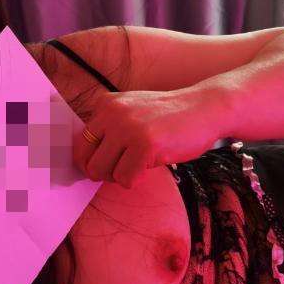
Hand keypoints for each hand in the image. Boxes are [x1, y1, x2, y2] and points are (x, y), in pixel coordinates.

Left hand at [73, 86, 226, 187]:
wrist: (205, 109)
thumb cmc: (169, 117)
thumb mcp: (131, 112)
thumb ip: (108, 130)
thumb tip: (85, 164)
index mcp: (105, 104)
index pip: (79, 143)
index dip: (90, 161)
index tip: (105, 165)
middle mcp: (112, 113)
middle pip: (86, 160)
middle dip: (103, 172)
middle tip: (124, 168)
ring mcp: (128, 128)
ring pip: (103, 171)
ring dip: (120, 176)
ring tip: (139, 163)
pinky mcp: (145, 144)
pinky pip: (125, 178)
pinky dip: (135, 180)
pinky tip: (151, 165)